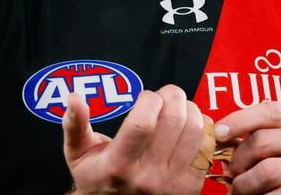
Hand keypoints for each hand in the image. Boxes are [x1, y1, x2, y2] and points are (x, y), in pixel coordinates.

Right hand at [63, 84, 207, 194]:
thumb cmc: (97, 178)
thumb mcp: (78, 154)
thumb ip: (75, 125)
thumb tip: (73, 98)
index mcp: (118, 165)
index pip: (142, 123)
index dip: (149, 99)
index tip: (145, 97)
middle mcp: (147, 176)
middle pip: (174, 121)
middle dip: (173, 96)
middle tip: (166, 95)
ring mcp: (172, 183)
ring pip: (195, 130)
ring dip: (190, 109)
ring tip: (178, 108)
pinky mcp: (190, 186)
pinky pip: (206, 147)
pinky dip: (202, 130)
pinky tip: (188, 127)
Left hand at [215, 102, 280, 193]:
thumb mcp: (278, 146)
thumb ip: (259, 134)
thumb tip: (221, 132)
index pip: (272, 111)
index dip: (240, 120)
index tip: (218, 133)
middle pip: (265, 140)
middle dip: (238, 159)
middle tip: (230, 172)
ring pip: (269, 171)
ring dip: (244, 183)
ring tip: (239, 189)